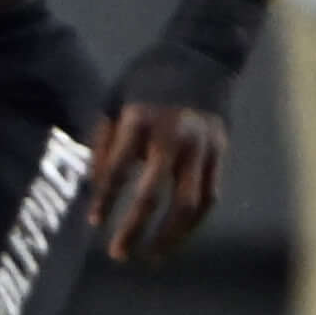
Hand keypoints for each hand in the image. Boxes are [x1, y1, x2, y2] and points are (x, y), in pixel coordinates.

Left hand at [85, 97, 227, 265]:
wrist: (201, 57)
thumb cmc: (147, 81)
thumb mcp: (115, 100)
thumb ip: (103, 142)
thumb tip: (96, 187)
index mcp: (139, 119)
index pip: (116, 170)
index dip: (104, 200)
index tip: (94, 223)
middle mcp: (172, 136)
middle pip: (153, 195)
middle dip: (133, 229)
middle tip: (117, 254)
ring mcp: (201, 146)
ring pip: (187, 205)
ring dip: (168, 237)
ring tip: (150, 257)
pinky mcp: (221, 153)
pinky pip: (208, 197)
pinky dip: (192, 223)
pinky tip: (175, 238)